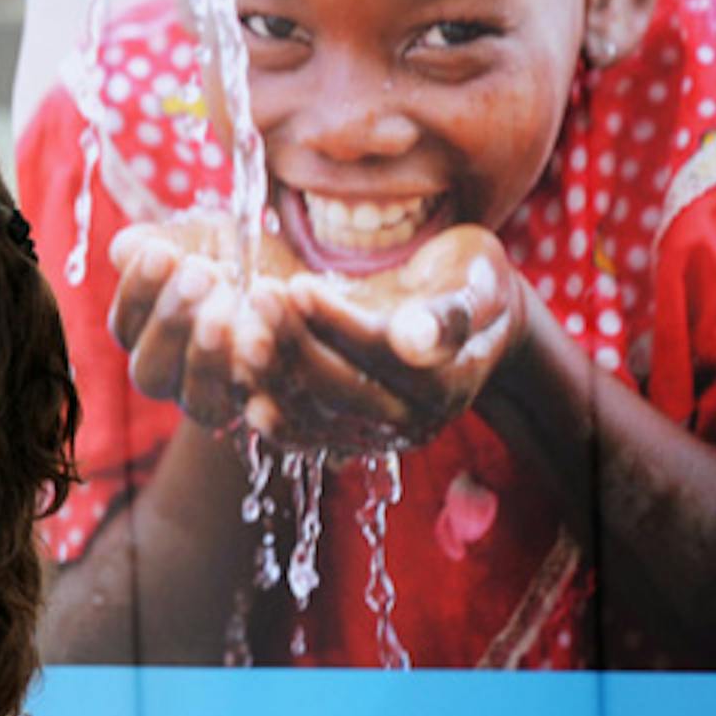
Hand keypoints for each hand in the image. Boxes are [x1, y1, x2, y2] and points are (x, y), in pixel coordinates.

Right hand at [107, 215, 297, 430]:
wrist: (299, 286)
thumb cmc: (241, 256)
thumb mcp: (208, 236)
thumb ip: (169, 242)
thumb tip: (127, 250)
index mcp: (145, 333)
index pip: (126, 324)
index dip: (139, 289)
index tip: (162, 252)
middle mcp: (171, 375)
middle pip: (150, 371)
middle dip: (170, 322)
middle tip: (200, 277)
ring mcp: (212, 400)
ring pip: (196, 399)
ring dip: (210, 356)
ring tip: (231, 311)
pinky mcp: (259, 411)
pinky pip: (252, 408)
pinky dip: (257, 381)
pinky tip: (266, 339)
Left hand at [253, 224, 523, 451]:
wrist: (465, 312)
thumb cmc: (468, 281)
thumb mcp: (479, 280)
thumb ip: (453, 312)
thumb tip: (417, 340)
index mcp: (447, 381)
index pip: (382, 355)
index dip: (337, 323)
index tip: (298, 285)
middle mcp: (412, 420)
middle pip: (340, 391)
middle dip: (294, 342)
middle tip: (258, 295)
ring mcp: (374, 434)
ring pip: (311, 413)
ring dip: (270, 371)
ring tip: (240, 324)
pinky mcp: (341, 434)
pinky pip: (297, 431)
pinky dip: (264, 404)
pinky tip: (236, 371)